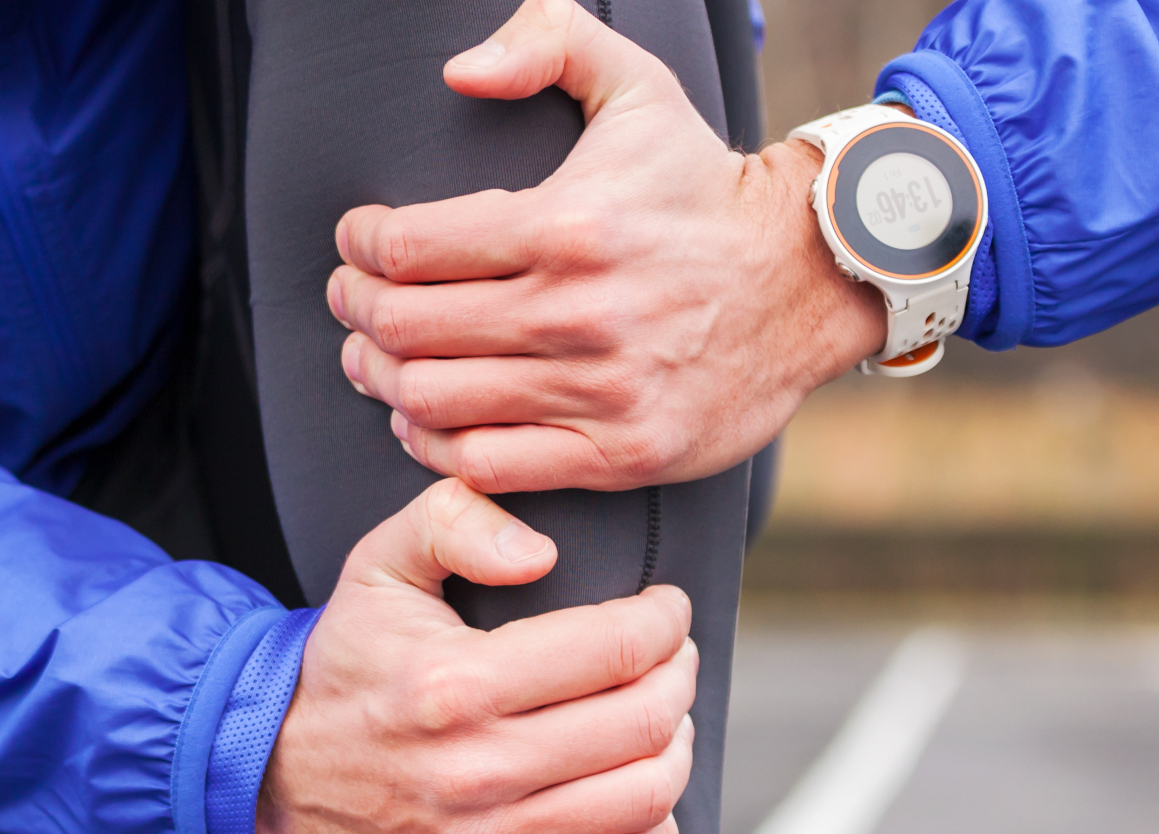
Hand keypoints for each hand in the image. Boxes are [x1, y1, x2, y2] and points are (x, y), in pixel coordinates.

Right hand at [259, 478, 698, 833]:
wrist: (264, 783)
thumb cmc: (344, 670)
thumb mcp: (376, 568)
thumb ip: (453, 519)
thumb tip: (542, 552)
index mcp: (453, 683)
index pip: (617, 647)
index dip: (665, 621)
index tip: (666, 611)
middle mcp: (472, 769)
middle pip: (642, 720)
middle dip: (678, 678)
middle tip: (671, 662)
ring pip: (642, 795)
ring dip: (675, 751)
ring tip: (663, 725)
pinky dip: (654, 830)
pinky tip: (641, 797)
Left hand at [327, 0, 884, 494]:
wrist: (808, 279)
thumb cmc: (705, 187)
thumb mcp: (639, 87)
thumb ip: (548, 43)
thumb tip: (460, 72)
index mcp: (567, 225)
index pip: (411, 247)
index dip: (361, 244)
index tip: (357, 240)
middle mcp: (576, 314)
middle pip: (408, 328)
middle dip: (356, 312)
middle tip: (350, 301)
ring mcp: (598, 392)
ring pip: (434, 400)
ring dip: (381, 380)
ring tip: (372, 359)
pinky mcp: (619, 453)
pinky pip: (488, 466)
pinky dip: (433, 447)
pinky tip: (421, 421)